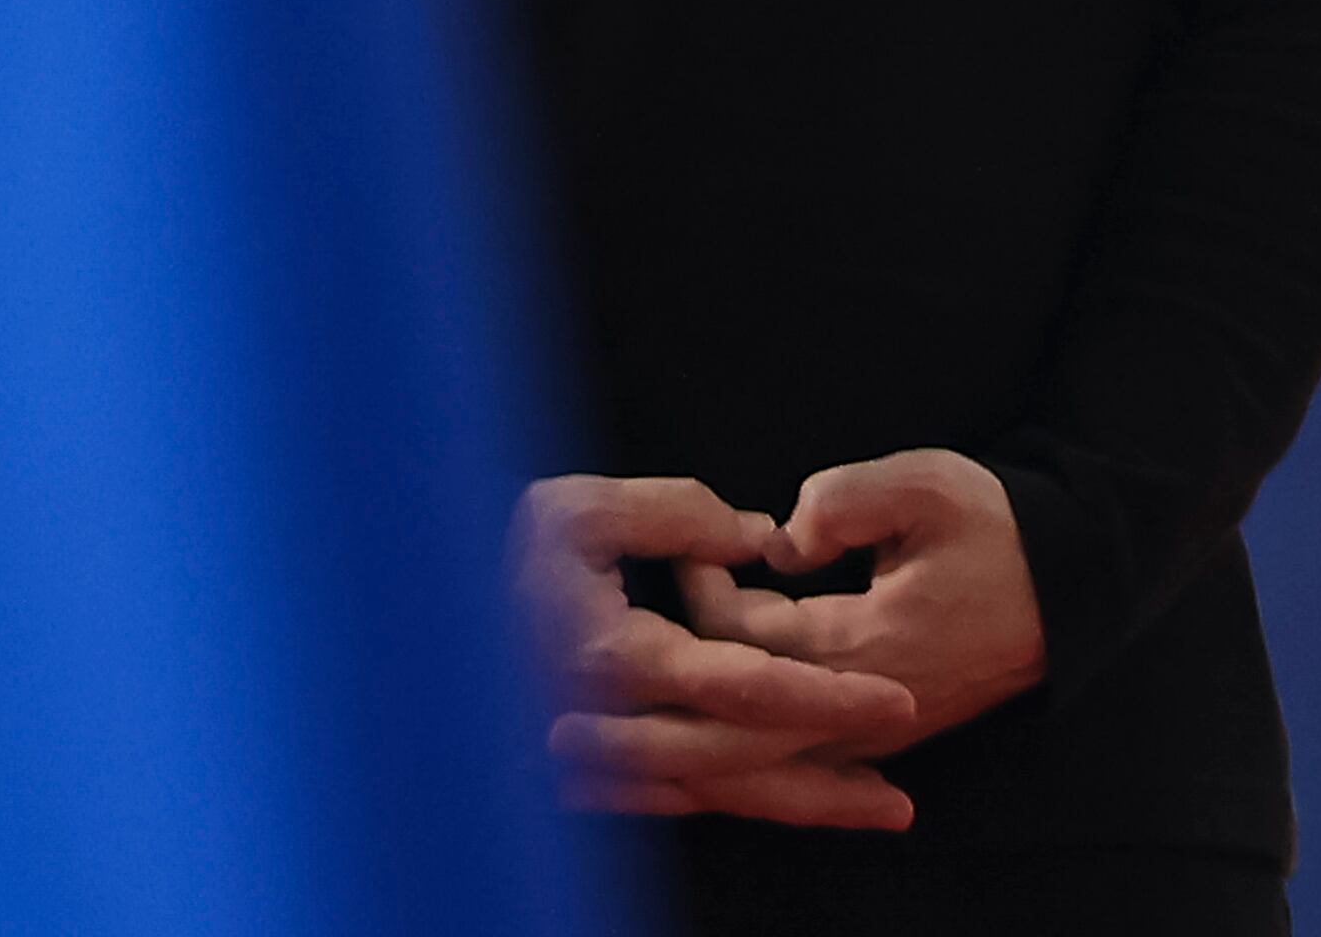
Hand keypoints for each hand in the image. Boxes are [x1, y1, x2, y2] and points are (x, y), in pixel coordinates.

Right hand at [510, 475, 918, 828]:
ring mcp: (600, 760)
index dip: (824, 697)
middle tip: (904, 797)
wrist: (416, 622)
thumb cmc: (500, 557)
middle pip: (740, 765)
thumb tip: (755, 538)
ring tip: (881, 810)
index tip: (897, 701)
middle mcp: (611, 725)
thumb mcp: (575, 511)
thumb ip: (672, 513)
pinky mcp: (594, 773)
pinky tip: (798, 801)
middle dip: (827, 780)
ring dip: (799, 806)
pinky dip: (743, 802)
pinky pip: (679, 800)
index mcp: (614, 658)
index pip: (742, 687)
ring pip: (715, 794)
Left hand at [686, 449, 1050, 748]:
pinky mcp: (876, 744)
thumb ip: (840, 502)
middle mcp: (854, 714)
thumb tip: (778, 544)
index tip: (693, 545)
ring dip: (699, 718)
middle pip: (729, 715)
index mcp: (859, 649)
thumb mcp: (925, 486)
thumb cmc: (998, 533)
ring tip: (662, 673)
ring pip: (752, 754)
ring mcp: (866, 740)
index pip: (742, 636)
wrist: (1069, 593)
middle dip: (681, 665)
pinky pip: (784, 762)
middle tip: (663, 607)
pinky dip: (736, 749)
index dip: (702, 587)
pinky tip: (703, 735)